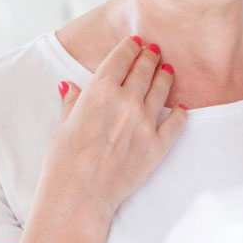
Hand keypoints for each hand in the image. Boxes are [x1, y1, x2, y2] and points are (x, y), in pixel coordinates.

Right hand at [37, 37, 185, 223]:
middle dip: (150, 56)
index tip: (136, 42)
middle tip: (155, 50)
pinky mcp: (158, 145)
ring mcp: (145, 123)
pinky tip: (181, 107)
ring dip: (165, 76)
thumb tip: (69, 85)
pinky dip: (180, 112)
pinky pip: (177, 121)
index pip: (120, 58)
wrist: (78, 199)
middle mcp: (126, 102)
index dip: (130, 47)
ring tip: (168, 69)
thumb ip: (72, 102)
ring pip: (162, 88)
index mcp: (99, 92)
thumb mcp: (62, 126)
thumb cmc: (63, 164)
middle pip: (144, 69)